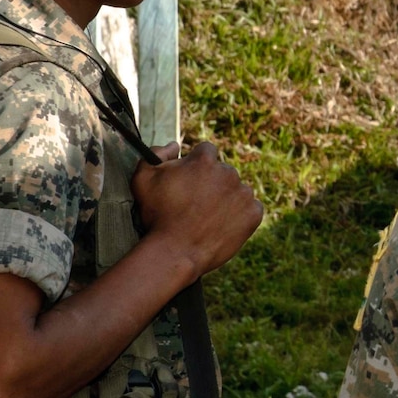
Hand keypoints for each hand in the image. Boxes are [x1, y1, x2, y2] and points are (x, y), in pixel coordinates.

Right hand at [131, 141, 262, 278]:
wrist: (175, 251)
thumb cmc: (157, 216)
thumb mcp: (143, 179)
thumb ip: (156, 154)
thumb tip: (174, 145)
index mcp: (204, 161)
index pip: (206, 151)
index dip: (196, 165)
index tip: (189, 179)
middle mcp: (228, 172)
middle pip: (222, 171)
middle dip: (212, 182)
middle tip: (196, 203)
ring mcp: (244, 193)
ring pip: (237, 190)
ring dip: (227, 198)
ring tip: (208, 218)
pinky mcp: (254, 213)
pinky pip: (251, 209)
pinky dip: (240, 215)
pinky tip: (222, 225)